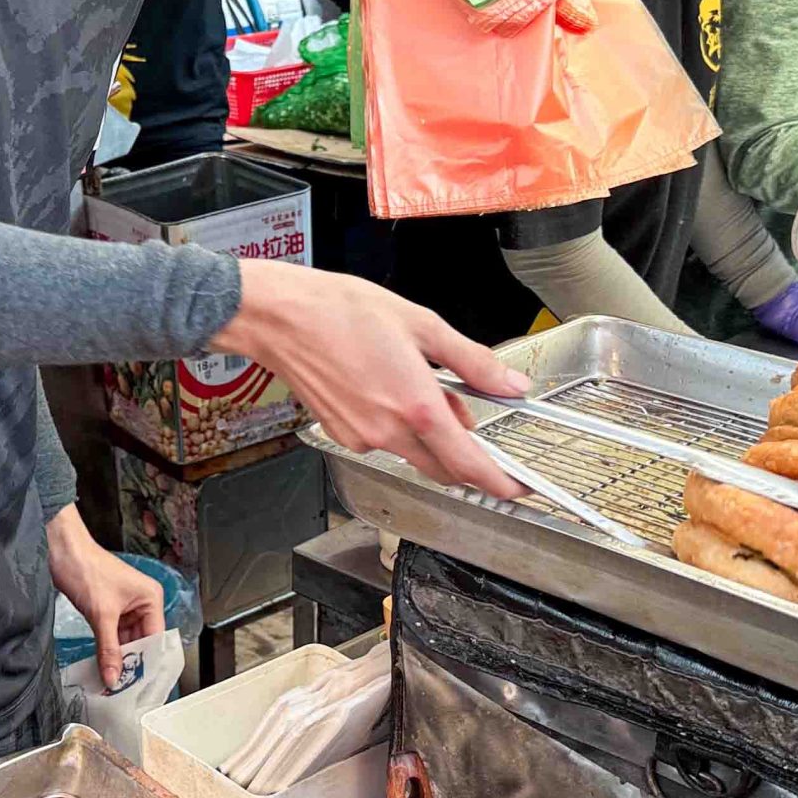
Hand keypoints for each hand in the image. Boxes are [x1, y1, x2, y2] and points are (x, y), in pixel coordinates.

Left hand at [47, 509, 162, 689]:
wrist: (60, 551)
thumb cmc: (86, 569)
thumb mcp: (101, 614)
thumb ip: (108, 649)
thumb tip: (113, 678)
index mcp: (151, 598)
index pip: (156, 638)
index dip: (148, 662)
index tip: (141, 686)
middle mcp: (142, 604)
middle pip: (142, 642)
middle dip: (132, 664)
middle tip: (124, 689)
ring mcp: (125, 608)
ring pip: (126, 642)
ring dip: (119, 660)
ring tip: (112, 684)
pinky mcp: (108, 611)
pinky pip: (112, 637)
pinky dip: (108, 651)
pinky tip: (104, 668)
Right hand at [215, 262, 530, 501]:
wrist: (281, 318)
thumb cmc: (339, 312)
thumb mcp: (422, 324)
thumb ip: (472, 361)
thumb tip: (509, 383)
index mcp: (416, 405)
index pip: (469, 464)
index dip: (499, 481)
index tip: (516, 486)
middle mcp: (388, 431)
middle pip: (443, 468)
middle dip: (466, 458)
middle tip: (477, 428)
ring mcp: (362, 438)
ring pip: (413, 452)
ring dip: (431, 435)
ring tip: (424, 387)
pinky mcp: (342, 435)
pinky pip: (384, 442)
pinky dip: (399, 427)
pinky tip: (392, 392)